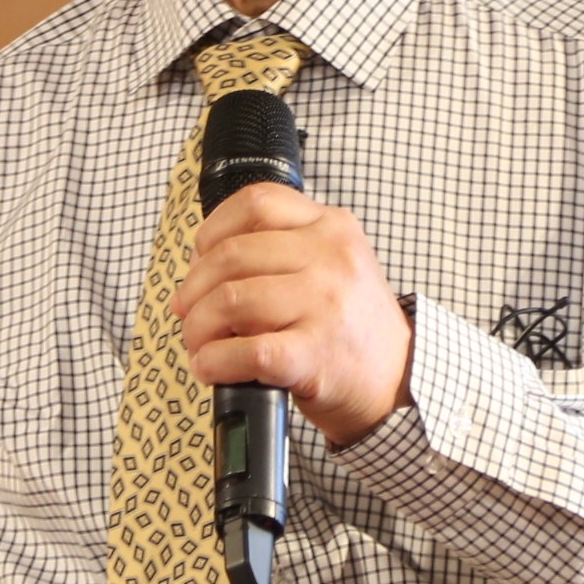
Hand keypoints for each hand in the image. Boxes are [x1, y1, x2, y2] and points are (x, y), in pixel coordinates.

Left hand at [170, 182, 413, 445]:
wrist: (396, 380)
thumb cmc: (350, 324)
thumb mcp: (334, 263)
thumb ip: (282, 248)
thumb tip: (202, 265)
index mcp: (332, 226)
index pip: (256, 203)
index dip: (212, 230)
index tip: (200, 257)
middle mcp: (332, 259)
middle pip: (231, 255)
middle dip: (194, 289)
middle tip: (188, 311)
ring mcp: (325, 306)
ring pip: (230, 301)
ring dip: (198, 328)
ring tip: (198, 343)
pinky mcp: (314, 354)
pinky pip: (246, 351)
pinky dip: (215, 361)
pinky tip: (210, 367)